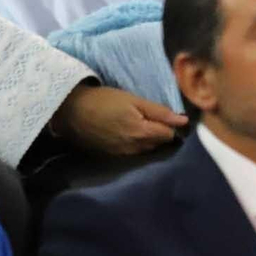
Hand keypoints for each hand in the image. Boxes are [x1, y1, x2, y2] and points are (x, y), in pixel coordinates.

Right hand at [53, 85, 186, 154]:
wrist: (71, 111)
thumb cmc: (104, 100)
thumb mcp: (134, 100)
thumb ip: (159, 112)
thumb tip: (183, 121)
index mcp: (142, 134)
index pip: (168, 135)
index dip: (170, 124)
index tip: (164, 115)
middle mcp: (134, 149)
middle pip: (158, 143)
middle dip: (160, 132)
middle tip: (151, 116)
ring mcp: (122, 154)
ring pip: (145, 149)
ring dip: (147, 138)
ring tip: (138, 123)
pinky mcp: (111, 156)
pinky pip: (132, 152)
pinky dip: (135, 143)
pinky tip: (126, 131)